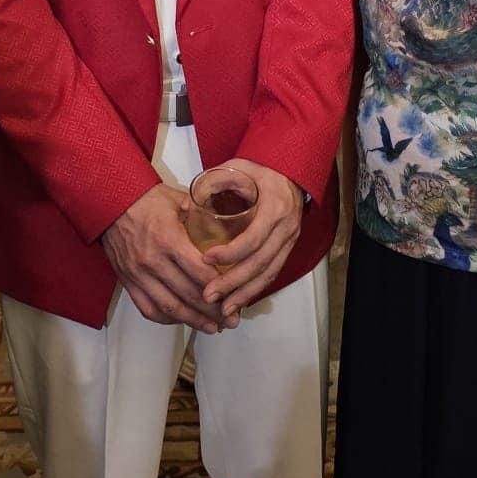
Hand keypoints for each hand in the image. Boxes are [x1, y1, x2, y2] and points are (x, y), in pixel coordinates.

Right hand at [100, 183, 225, 332]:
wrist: (109, 202)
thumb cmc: (145, 199)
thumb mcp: (179, 200)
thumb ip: (203, 214)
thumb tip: (228, 223)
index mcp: (168, 239)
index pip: (199, 272)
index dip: (220, 288)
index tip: (235, 296)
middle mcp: (153, 261)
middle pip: (188, 294)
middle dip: (213, 311)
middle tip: (231, 320)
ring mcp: (138, 274)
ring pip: (170, 307)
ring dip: (193, 320)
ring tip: (213, 327)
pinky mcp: (127, 281)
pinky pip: (148, 308)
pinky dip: (167, 318)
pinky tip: (183, 319)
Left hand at [200, 160, 304, 320]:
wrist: (289, 170)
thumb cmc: (261, 169)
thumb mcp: (236, 168)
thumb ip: (212, 183)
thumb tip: (187, 204)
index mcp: (275, 207)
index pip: (252, 239)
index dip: (230, 253)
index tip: (206, 259)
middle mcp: (286, 227)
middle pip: (259, 263)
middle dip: (233, 283)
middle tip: (208, 295)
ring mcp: (289, 240)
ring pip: (268, 274)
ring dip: (244, 294)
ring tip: (223, 309)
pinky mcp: (286, 248)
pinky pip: (272, 273)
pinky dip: (255, 290)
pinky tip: (238, 300)